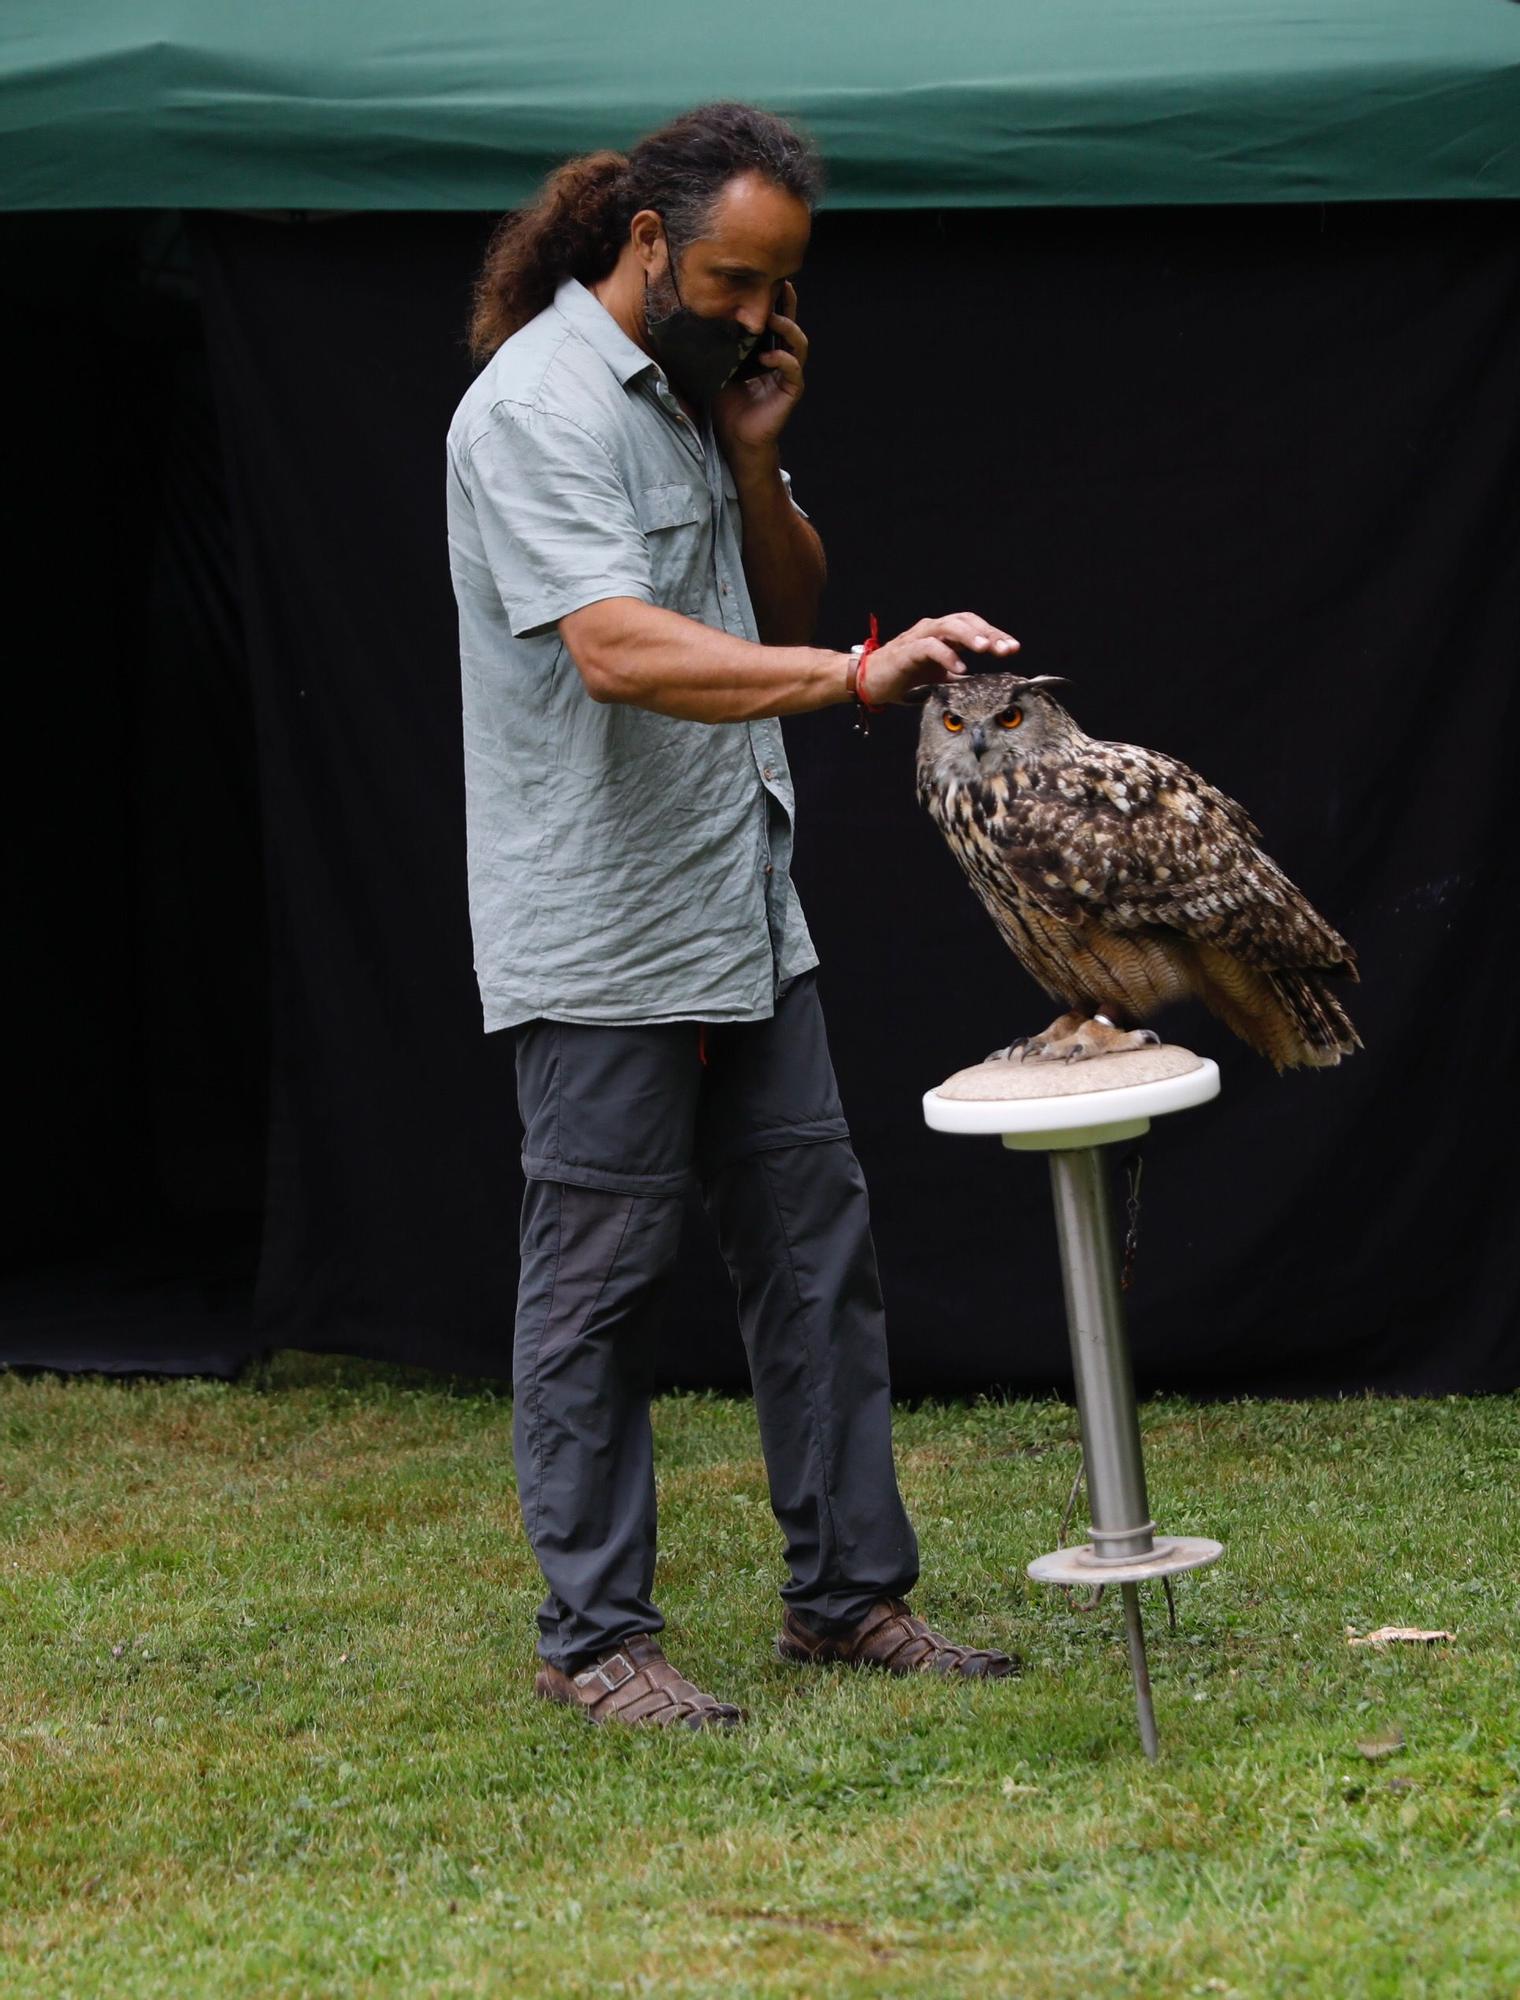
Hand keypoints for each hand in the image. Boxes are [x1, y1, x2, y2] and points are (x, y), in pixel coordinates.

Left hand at [712, 282, 806, 458]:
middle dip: (788, 304)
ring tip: (774, 319)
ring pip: (798, 343)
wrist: (735, 438)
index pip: (773, 320)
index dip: (773, 300)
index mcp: (765, 350)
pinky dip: (783, 360)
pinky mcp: (790, 391)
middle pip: (790, 324)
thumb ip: (717, 345)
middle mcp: (780, 359)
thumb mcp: (718, 367)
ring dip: (788, 327)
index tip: (765, 280)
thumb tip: (696, 318)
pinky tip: (769, 356)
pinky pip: (793, 370)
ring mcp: (787, 375)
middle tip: (780, 284)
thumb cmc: (726, 404)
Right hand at [859, 614, 1020, 705]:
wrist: (868, 682)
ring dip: (970, 635)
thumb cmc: (903, 678)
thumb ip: (959, 680)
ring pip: (949, 626)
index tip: (1014, 648)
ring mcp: (918, 638)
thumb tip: (983, 687)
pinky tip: (960, 668)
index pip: (974, 627)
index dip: (995, 635)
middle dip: (988, 633)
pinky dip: (946, 655)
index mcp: (943, 636)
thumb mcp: (938, 680)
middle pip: (965, 621)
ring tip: (986, 648)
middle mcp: (932, 630)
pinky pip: (929, 647)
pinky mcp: (906, 651)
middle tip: (1007, 648)